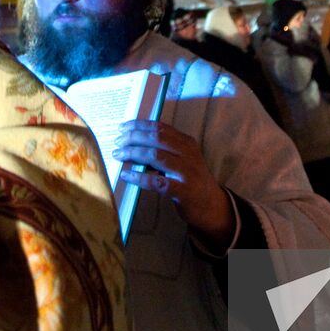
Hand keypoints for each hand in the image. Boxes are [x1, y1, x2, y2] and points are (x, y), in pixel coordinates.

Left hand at [114, 120, 235, 250]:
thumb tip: (133, 143)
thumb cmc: (191, 180)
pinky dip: (140, 178)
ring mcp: (186, 172)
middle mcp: (188, 153)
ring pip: (156, 156)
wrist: (212, 205)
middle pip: (156, 138)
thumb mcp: (182, 159)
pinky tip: (126, 176)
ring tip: (118, 155)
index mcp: (186, 143)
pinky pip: (158, 182)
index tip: (122, 127)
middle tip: (117, 142)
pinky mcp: (183, 191)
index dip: (139, 125)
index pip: (160, 127)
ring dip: (133, 153)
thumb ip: (164, 150)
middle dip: (133, 137)